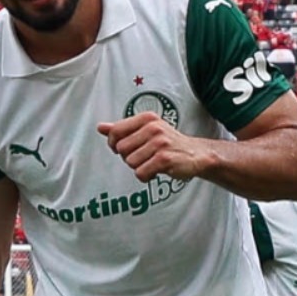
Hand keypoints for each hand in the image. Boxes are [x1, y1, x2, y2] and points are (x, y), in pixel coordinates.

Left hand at [96, 111, 212, 182]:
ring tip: (152, 162)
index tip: (123, 149)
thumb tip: (100, 127)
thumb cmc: (167, 143)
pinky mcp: (165, 159)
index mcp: (146, 119)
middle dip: (129, 157)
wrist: (196, 154)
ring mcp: (160, 143)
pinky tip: (156, 171)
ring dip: (139, 167)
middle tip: (144, 156)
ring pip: (130, 162)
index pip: (115, 131)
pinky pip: (140, 173)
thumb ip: (122, 129)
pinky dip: (146, 176)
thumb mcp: (145, 130)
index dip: (114, 144)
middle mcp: (153, 128)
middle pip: (121, 149)